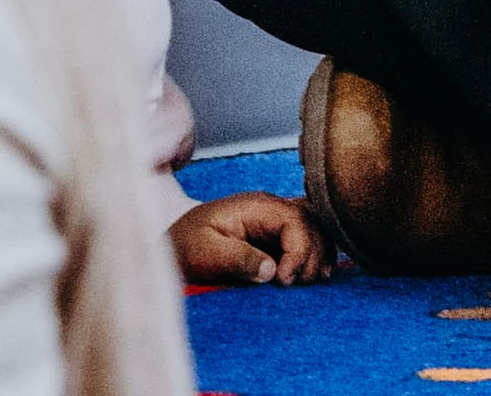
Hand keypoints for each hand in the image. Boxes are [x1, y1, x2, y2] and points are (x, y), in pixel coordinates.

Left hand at [170, 190, 332, 285]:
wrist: (173, 249)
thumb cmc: (185, 248)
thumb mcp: (205, 253)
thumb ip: (238, 258)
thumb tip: (272, 269)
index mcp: (255, 206)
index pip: (296, 219)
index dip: (299, 250)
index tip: (285, 280)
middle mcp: (269, 209)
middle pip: (312, 222)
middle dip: (312, 254)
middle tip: (297, 285)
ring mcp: (273, 221)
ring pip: (314, 229)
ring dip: (317, 254)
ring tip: (307, 282)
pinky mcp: (274, 237)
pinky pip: (305, 239)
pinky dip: (313, 256)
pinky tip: (311, 276)